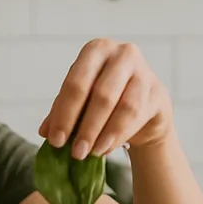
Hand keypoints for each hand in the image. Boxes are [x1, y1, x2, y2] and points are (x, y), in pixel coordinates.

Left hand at [39, 39, 174, 160]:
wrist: (142, 109)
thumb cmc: (105, 100)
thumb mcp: (80, 103)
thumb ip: (62, 113)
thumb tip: (45, 132)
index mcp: (96, 50)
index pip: (76, 83)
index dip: (64, 114)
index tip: (55, 141)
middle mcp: (122, 54)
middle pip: (101, 94)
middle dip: (86, 127)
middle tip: (75, 153)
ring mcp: (144, 71)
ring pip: (124, 106)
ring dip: (105, 134)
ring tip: (91, 153)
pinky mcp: (158, 92)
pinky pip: (138, 116)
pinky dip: (120, 135)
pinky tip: (106, 148)